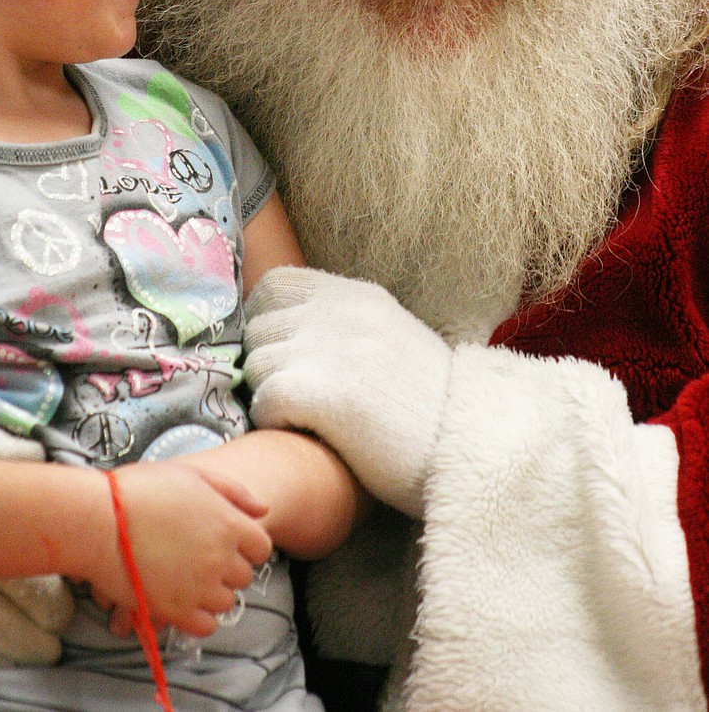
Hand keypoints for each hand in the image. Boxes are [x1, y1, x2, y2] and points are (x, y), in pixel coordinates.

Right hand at [90, 459, 272, 636]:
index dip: (245, 544)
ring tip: (187, 577)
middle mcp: (221, 558)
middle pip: (244, 576)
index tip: (226, 541)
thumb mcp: (193, 475)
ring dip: (213, 593)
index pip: (262, 547)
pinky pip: (206, 626)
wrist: (99, 519)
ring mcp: (200, 586)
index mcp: (229, 524)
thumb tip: (264, 509)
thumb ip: (233, 492)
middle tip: (200, 557)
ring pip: (226, 602)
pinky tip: (181, 599)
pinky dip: (198, 617)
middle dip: (228, 568)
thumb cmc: (142, 490)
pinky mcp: (176, 611)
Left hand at [243, 267, 452, 516]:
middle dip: (269, 362)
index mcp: (357, 296)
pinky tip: (309, 435)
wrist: (474, 447)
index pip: (275, 284)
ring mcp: (328, 348)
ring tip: (310, 419)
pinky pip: (263, 402)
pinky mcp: (320, 392)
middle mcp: (339, 311)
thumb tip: (284, 331)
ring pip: (256, 365)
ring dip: (272, 395)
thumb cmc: (432, 408)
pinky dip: (276, 423)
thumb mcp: (391, 339)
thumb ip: (344, 325)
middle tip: (298, 396)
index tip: (284, 355)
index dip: (269, 322)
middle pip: (259, 327)